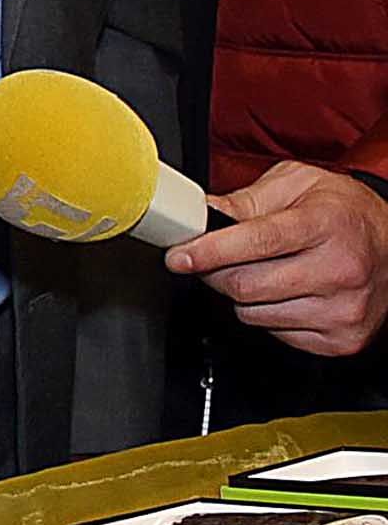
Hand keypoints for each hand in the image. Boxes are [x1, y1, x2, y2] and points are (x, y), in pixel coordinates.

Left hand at [169, 163, 387, 358]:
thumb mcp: (298, 184)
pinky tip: (288, 294)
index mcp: (325, 225)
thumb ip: (245, 200)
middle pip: (244, 285)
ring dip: (243, 295)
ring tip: (266, 272)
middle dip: (215, 272)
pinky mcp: (341, 339)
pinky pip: (275, 334)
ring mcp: (343, 309)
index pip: (256, 242)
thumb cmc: (345, 212)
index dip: (208, 251)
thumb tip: (199, 216)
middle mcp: (339, 269)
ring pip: (253, 314)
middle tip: (214, 259)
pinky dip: (269, 315)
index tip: (178, 257)